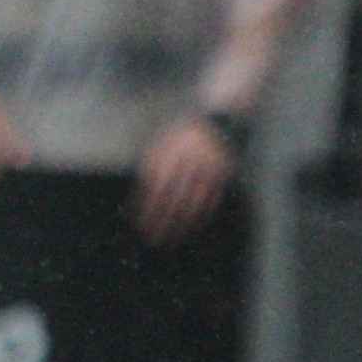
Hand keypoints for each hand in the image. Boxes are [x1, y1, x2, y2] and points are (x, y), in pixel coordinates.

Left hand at [133, 112, 238, 243]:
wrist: (214, 122)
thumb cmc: (180, 138)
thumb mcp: (161, 145)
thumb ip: (150, 168)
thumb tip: (139, 198)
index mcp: (167, 153)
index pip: (153, 187)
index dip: (146, 208)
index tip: (140, 226)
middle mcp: (186, 161)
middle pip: (172, 197)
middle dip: (162, 221)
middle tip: (154, 240)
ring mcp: (206, 167)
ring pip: (192, 200)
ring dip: (182, 223)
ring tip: (173, 239)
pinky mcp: (222, 172)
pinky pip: (212, 197)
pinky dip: (202, 214)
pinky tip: (194, 225)